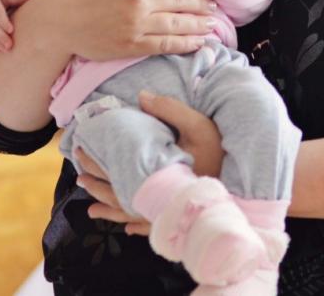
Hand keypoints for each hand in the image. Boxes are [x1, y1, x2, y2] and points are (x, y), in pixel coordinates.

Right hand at [34, 0, 225, 61]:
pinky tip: (197, 42)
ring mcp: (138, 24)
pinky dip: (185, 44)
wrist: (54, 23)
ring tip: (211, 23)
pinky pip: (166, 45)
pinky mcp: (133, 46)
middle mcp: (141, 0)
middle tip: (213, 3)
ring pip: (180, 23)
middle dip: (203, 0)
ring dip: (200, 23)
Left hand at [78, 91, 223, 230]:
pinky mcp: (173, 219)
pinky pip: (147, 227)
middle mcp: (151, 195)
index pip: (114, 166)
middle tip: (79, 170)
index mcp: (152, 171)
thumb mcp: (198, 125)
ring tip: (90, 204)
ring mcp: (161, 211)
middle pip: (114, 190)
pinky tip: (127, 227)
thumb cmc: (219, 154)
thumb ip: (169, 109)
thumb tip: (141, 96)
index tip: (79, 150)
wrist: (244, 188)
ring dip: (106, 207)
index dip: (95, 159)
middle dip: (94, 180)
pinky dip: (134, 227)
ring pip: (125, 212)